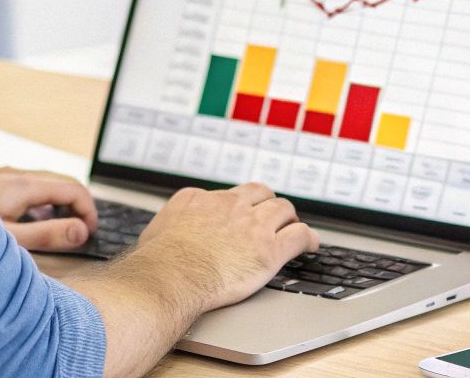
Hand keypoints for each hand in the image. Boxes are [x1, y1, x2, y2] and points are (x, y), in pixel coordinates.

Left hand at [0, 167, 98, 251]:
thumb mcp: (9, 239)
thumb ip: (47, 235)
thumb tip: (82, 231)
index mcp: (25, 186)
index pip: (74, 189)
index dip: (89, 210)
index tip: (90, 234)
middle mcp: (17, 175)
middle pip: (63, 182)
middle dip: (79, 205)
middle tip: (82, 233)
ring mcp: (4, 176)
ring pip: (45, 183)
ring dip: (60, 204)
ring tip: (60, 230)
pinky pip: (28, 187)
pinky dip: (42, 202)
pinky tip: (31, 222)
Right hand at [132, 182, 318, 310]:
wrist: (171, 277)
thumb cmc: (158, 264)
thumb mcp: (156, 232)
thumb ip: (168, 228)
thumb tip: (165, 236)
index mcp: (200, 200)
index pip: (229, 194)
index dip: (239, 205)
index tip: (242, 213)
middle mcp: (229, 206)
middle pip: (260, 193)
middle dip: (268, 203)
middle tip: (273, 216)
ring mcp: (252, 225)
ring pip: (284, 209)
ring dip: (290, 218)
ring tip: (294, 226)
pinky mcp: (269, 249)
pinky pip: (299, 235)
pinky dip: (309, 238)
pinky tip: (312, 244)